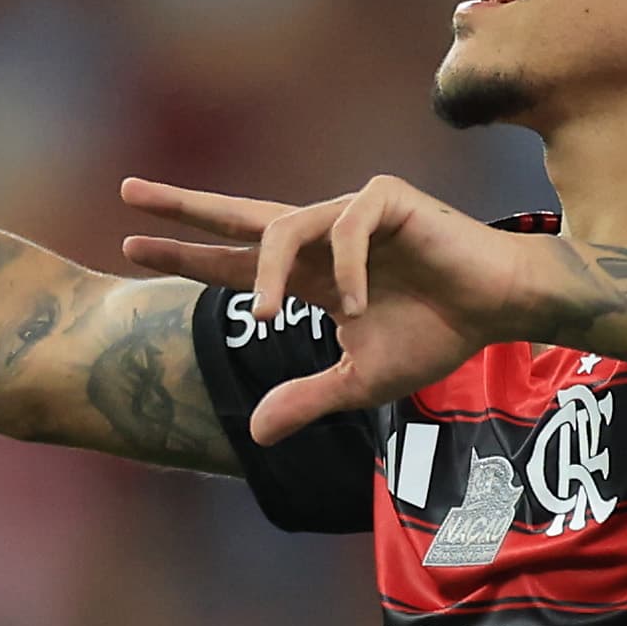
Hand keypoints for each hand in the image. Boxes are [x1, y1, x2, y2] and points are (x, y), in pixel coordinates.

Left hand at [120, 173, 554, 442]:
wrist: (500, 310)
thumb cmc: (436, 335)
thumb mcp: (359, 380)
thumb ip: (306, 399)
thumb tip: (252, 433)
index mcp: (309, 274)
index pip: (234, 260)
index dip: (186, 255)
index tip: (132, 245)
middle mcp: (321, 236)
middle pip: (240, 215)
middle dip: (183, 205)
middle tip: (127, 192)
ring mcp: (352, 213)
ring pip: (283, 228)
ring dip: (267, 274)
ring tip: (267, 318)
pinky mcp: (388, 200)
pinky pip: (345, 230)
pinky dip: (346, 272)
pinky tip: (359, 308)